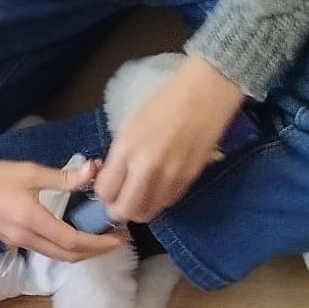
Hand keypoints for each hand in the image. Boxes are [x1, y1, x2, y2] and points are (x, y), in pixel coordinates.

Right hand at [0, 134, 126, 262]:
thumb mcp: (29, 172)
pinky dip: (65, 247)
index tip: (121, 236)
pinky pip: (46, 250)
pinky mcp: (13, 241)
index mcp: (33, 221)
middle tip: (117, 240)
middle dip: (96, 252)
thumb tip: (94, 171)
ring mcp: (18, 242)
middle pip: (69, 256)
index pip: (75, 242)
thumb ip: (63, 177)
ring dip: (81, 252)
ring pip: (57, 256)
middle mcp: (27, 238)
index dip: (101, 243)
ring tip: (100, 238)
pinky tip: (73, 234)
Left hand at [98, 56, 245, 222]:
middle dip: (118, 211)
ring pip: (148, 213)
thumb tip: (109, 178)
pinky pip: (168, 203)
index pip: (105, 192)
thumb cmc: (163, 103)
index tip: (107, 189)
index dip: (103, 195)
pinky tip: (159, 187)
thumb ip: (118, 156)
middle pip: (125, 211)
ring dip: (140, 209)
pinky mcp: (190, 180)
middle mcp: (147, 168)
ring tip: (140, 195)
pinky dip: (160, 201)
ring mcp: (170, 177)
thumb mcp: (129, 126)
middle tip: (120, 201)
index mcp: (127, 149)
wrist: (205, 94)